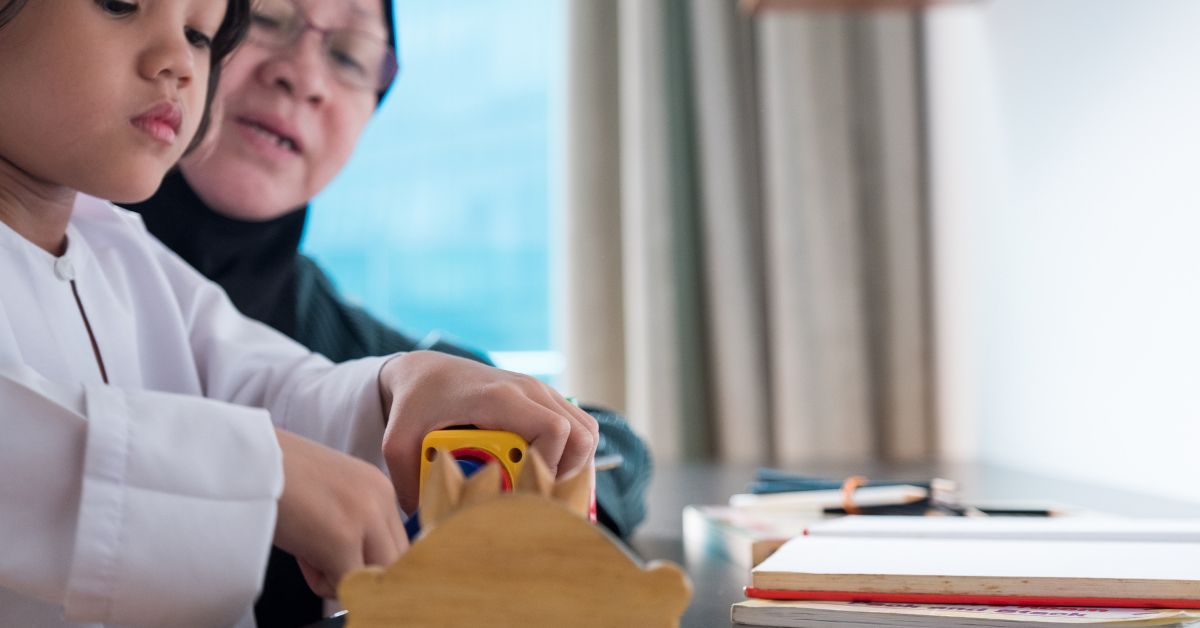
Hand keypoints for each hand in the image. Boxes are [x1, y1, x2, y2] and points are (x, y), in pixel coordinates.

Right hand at [272, 429, 407, 598]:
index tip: (345, 560)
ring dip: (344, 578)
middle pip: (396, 561)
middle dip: (363, 573)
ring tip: (310, 555)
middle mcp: (381, 499)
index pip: (398, 542)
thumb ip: (356, 519)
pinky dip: (323, 583)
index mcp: (381, 487)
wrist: (246, 459)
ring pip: (376, 577)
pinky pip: (347, 585)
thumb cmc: (277, 475)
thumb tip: (361, 563)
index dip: (371, 559)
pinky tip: (301, 557)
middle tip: (326, 561)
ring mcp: (365, 518)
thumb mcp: (332, 491)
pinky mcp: (342, 540)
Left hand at [378, 351, 599, 512]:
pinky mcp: (546, 400)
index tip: (528, 491)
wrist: (428, 370)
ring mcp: (542, 393)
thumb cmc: (417, 402)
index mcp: (499, 398)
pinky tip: (550, 475)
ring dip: (577, 466)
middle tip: (542, 501)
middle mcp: (529, 390)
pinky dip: (574, 455)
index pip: (553, 429)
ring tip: (549, 492)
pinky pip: (579, 429)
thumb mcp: (399, 440)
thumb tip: (425, 523)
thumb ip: (408, 481)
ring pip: (587, 432)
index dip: (551, 467)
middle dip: (569, 475)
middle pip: (581, 435)